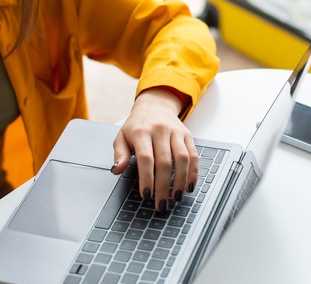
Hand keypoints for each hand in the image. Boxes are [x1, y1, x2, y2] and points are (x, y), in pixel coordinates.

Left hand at [111, 88, 197, 212]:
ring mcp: (176, 132)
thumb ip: (119, 154)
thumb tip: (117, 169)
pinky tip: (188, 186)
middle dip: (163, 187)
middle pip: (165, 162)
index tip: (146, 195)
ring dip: (180, 182)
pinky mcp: (187, 136)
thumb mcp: (122, 137)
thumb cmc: (137, 125)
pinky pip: (194, 156)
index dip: (147, 179)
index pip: (145, 158)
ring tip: (176, 197)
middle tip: (161, 204)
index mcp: (141, 132)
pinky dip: (193, 173)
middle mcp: (160, 130)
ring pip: (183, 159)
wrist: (155, 106)